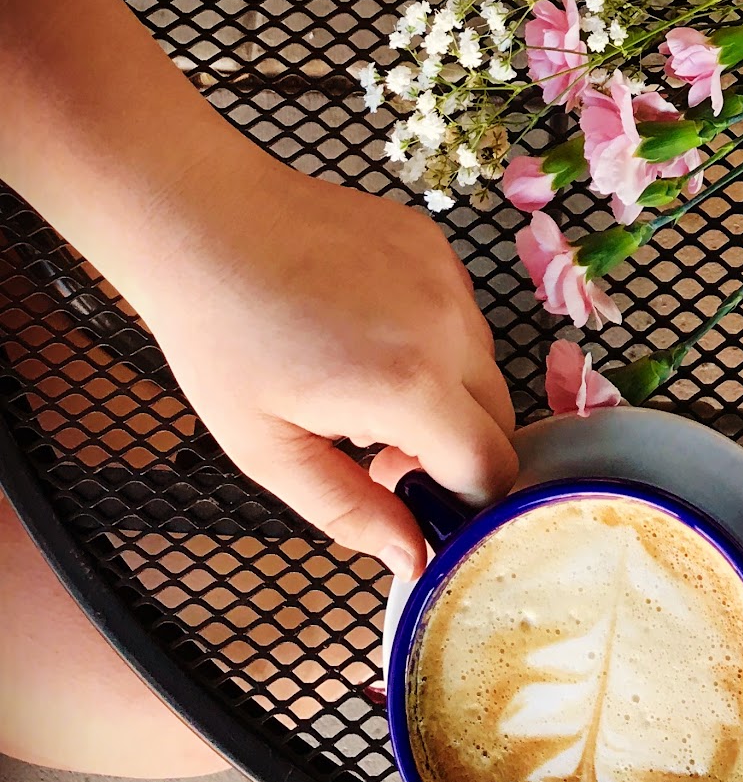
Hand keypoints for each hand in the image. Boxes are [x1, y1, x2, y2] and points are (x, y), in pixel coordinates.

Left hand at [131, 147, 516, 578]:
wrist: (205, 222)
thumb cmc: (222, 339)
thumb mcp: (268, 449)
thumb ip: (349, 512)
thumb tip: (415, 559)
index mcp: (411, 387)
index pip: (491, 469)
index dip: (456, 497)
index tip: (401, 488)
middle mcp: (451, 328)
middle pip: (498, 418)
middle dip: (452, 447)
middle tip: (374, 444)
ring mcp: (449, 278)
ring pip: (481, 364)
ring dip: (442, 390)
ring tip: (360, 378)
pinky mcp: (437, 244)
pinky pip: (460, 312)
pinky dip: (431, 336)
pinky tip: (363, 326)